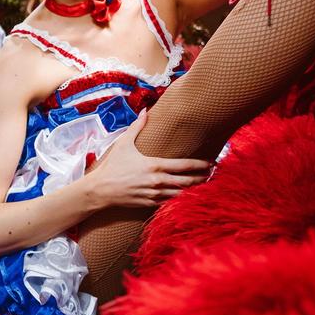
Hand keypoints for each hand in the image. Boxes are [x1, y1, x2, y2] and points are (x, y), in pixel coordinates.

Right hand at [81, 112, 210, 208]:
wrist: (100, 190)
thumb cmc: (112, 166)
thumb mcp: (124, 143)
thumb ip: (137, 127)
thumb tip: (145, 111)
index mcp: (155, 165)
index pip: (185, 165)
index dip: (201, 165)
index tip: (212, 163)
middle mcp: (158, 181)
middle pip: (188, 181)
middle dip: (203, 178)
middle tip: (213, 175)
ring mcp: (155, 194)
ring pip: (182, 194)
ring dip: (194, 190)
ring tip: (204, 186)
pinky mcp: (150, 204)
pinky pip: (170, 202)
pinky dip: (180, 199)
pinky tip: (187, 196)